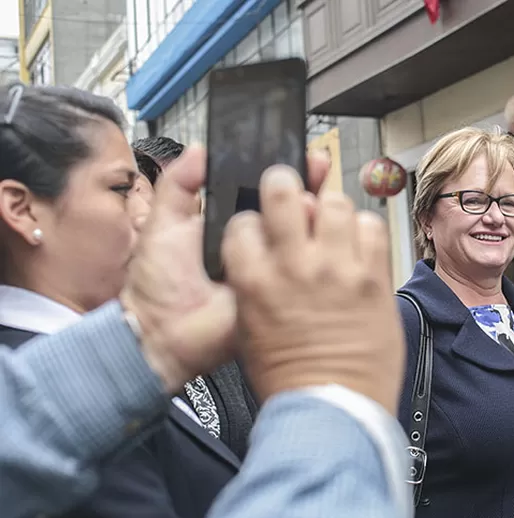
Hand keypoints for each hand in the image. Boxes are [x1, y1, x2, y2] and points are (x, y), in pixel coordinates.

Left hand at [120, 147, 329, 391]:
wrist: (163, 334)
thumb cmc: (158, 285)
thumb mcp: (163, 224)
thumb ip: (178, 185)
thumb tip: (199, 149)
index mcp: (234, 223)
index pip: (267, 193)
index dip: (285, 173)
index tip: (303, 157)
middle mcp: (258, 243)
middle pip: (293, 209)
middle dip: (309, 187)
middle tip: (316, 169)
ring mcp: (273, 268)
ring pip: (305, 235)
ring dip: (313, 215)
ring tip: (307, 204)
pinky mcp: (281, 293)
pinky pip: (303, 271)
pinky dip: (314, 253)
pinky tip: (316, 234)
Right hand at [222, 166, 404, 414]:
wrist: (333, 406)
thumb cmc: (291, 378)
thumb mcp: (250, 328)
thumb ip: (256, 284)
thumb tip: (268, 258)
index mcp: (254, 280)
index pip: (244, 222)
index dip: (253, 220)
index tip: (262, 227)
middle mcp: (294, 265)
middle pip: (284, 191)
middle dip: (285, 182)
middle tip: (290, 188)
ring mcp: (337, 267)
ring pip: (334, 202)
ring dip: (331, 207)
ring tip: (332, 224)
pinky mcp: (374, 276)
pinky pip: (372, 227)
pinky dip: (366, 230)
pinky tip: (360, 246)